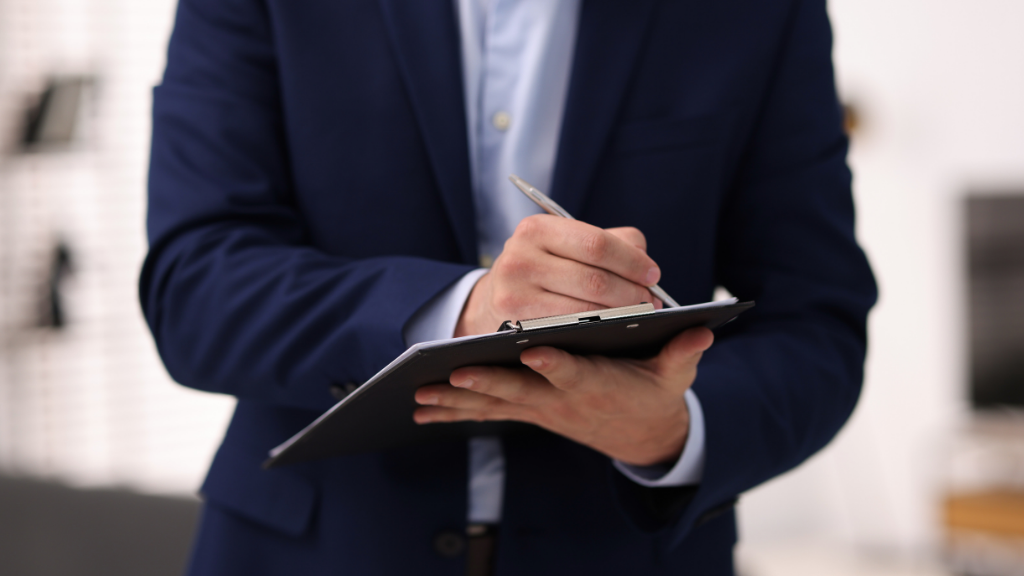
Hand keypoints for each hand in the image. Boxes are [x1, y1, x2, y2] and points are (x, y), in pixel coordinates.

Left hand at [414, 327, 712, 465]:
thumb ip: (684, 353)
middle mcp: (563, 400)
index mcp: (598, 384)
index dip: (554, 365)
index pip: (574, 373)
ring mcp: (542, 409)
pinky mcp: (529, 411)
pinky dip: (456, 413)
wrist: (642, 433)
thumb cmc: (655, 391)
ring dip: (459, 402)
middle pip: (522, 392)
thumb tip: (703, 332)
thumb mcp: (675, 374)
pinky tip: (423, 408)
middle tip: (457, 375)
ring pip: (497, 405)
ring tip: (422, 396)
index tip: (533, 352)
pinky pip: (488, 413)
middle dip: (489, 385)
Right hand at [454, 215, 662, 336]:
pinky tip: (614, 327)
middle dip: (632, 292)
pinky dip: (599, 329)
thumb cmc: (549, 267)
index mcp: (537, 229)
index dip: (631, 261)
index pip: (596, 244)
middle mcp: (519, 257)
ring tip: (640, 314)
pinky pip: (569, 329)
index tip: (653, 274)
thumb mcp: (571, 244)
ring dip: (621, 314)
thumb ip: (614, 242)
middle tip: (652, 300)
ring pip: (585, 309)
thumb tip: (645, 262)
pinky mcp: (514, 322)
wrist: (500, 296)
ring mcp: (513, 292)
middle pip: (593, 279)